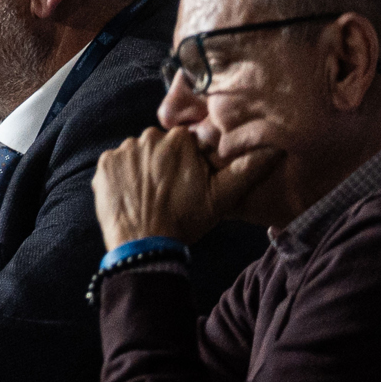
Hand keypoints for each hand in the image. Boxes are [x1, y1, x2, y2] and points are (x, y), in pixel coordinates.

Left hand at [92, 126, 282, 248]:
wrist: (145, 244)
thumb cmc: (186, 220)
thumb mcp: (223, 197)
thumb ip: (248, 169)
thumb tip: (276, 149)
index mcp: (179, 139)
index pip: (186, 142)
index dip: (188, 162)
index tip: (188, 182)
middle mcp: (149, 137)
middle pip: (160, 146)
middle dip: (164, 163)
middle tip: (170, 192)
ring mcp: (123, 150)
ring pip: (138, 154)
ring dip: (143, 169)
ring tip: (151, 196)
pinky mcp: (104, 164)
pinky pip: (116, 164)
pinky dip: (122, 177)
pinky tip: (132, 196)